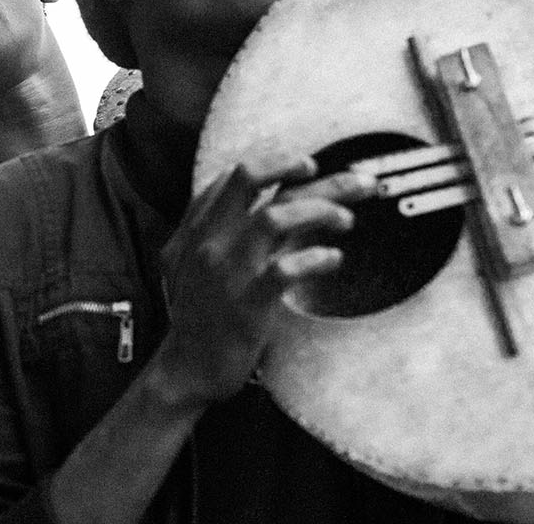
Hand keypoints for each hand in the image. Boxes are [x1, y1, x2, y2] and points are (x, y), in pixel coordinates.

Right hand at [154, 152, 375, 407]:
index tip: (311, 167)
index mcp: (197, 229)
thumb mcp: (187, 261)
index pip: (235, 178)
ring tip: (347, 220)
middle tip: (348, 178)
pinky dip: (316, 259)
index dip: (277, 165)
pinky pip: (285, 269)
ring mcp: (226, 271)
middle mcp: (209, 242)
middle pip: (253, 182)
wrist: (186, 369)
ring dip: (319, 210)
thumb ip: (212, 227)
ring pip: (274, 217)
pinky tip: (334, 260)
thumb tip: (245, 193)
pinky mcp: (246, 304)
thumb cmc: (196, 316)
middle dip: (302, 168)